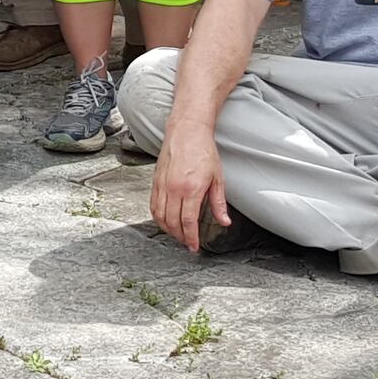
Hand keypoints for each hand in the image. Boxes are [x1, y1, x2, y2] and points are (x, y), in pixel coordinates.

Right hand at [151, 123, 230, 252]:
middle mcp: (174, 188)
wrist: (187, 131)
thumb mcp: (217, 178)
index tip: (194, 246)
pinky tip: (165, 221)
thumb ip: (218, 203)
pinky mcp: (155, 181)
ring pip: (160, 216)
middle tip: (187, 243)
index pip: (188, 221)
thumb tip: (224, 221)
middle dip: (180, 237)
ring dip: (168, 229)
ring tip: (177, 234)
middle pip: (172, 222)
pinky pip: (153, 205)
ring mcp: (162, 185)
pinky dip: (158, 217)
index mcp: (191, 188)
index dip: (191, 238)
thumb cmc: (203, 151)